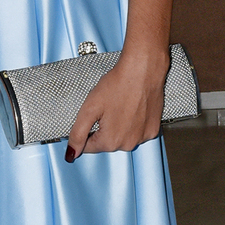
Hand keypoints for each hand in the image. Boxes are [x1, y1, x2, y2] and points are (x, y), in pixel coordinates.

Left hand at [64, 45, 170, 161]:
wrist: (143, 70)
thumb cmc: (117, 85)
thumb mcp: (89, 108)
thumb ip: (78, 133)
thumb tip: (71, 154)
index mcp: (111, 141)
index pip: (89, 147)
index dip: (86, 131)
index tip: (93, 116)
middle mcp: (128, 144)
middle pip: (107, 143)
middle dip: (103, 128)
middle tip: (107, 108)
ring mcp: (143, 138)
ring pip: (122, 138)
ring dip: (119, 126)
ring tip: (120, 106)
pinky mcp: (153, 130)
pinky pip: (137, 132)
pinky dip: (133, 124)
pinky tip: (132, 108)